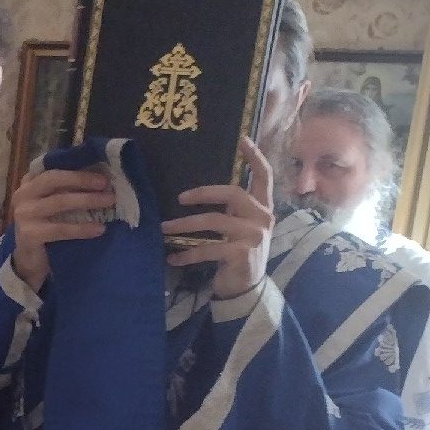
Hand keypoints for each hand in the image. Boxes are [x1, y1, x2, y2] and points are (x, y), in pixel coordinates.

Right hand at [9, 164, 115, 292]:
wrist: (29, 262)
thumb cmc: (46, 228)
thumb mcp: (53, 204)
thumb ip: (66, 190)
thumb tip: (100, 177)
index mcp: (29, 183)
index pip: (53, 169)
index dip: (76, 168)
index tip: (100, 170)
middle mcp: (22, 194)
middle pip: (54, 179)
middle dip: (82, 179)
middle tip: (106, 183)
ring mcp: (24, 214)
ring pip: (59, 202)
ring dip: (87, 200)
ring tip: (109, 201)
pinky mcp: (29, 234)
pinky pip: (61, 229)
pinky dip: (82, 229)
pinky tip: (99, 229)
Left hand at [161, 136, 274, 299]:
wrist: (247, 290)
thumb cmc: (238, 255)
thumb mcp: (241, 228)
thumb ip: (232, 210)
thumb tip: (200, 192)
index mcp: (264, 208)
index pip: (264, 176)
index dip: (254, 157)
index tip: (242, 139)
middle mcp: (263, 218)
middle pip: (233, 194)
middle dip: (204, 193)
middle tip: (180, 197)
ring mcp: (253, 236)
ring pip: (214, 221)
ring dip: (185, 225)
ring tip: (164, 228)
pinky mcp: (241, 254)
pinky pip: (208, 249)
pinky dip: (187, 254)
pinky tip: (173, 258)